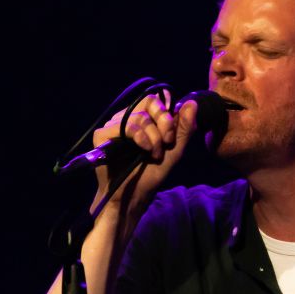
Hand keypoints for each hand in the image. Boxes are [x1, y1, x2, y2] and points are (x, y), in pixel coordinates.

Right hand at [94, 90, 199, 210]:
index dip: (167, 111)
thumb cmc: (153, 172)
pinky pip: (126, 127)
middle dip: (165, 123)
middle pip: (149, 102)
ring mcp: (113, 125)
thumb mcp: (175, 150)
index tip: (173, 132)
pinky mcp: (102, 135)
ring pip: (140, 117)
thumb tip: (192, 102)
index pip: (155, 99)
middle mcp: (126, 118)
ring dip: (155, 137)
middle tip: (168, 142)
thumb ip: (184, 128)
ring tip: (155, 154)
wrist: (136, 194)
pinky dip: (141, 138)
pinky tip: (145, 150)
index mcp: (142, 118)